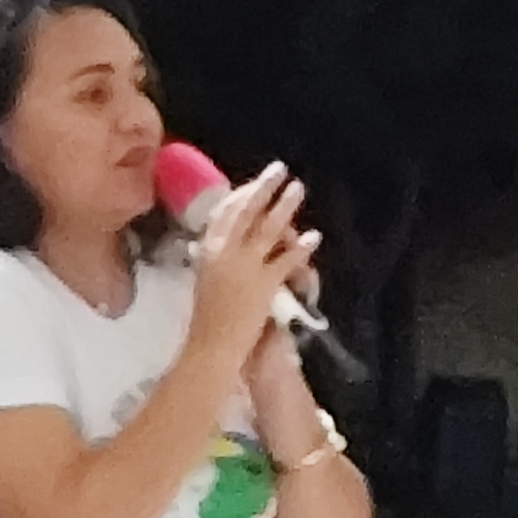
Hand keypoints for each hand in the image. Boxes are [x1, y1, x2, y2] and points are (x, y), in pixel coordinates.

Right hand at [188, 159, 318, 374]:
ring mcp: (245, 266)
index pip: (223, 213)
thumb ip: (214, 259)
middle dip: (263, 187)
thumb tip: (220, 245)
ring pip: (268, 228)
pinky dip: (302, 247)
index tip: (253, 184)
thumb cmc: (205, 320)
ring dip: (285, 205)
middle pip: (245, 211)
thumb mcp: (204, 280)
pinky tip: (313, 236)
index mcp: (206, 251)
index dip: (241, 194)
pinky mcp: (265, 283)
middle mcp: (224, 252)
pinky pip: (287, 259)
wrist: (211, 348)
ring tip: (297, 189)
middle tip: (279, 169)